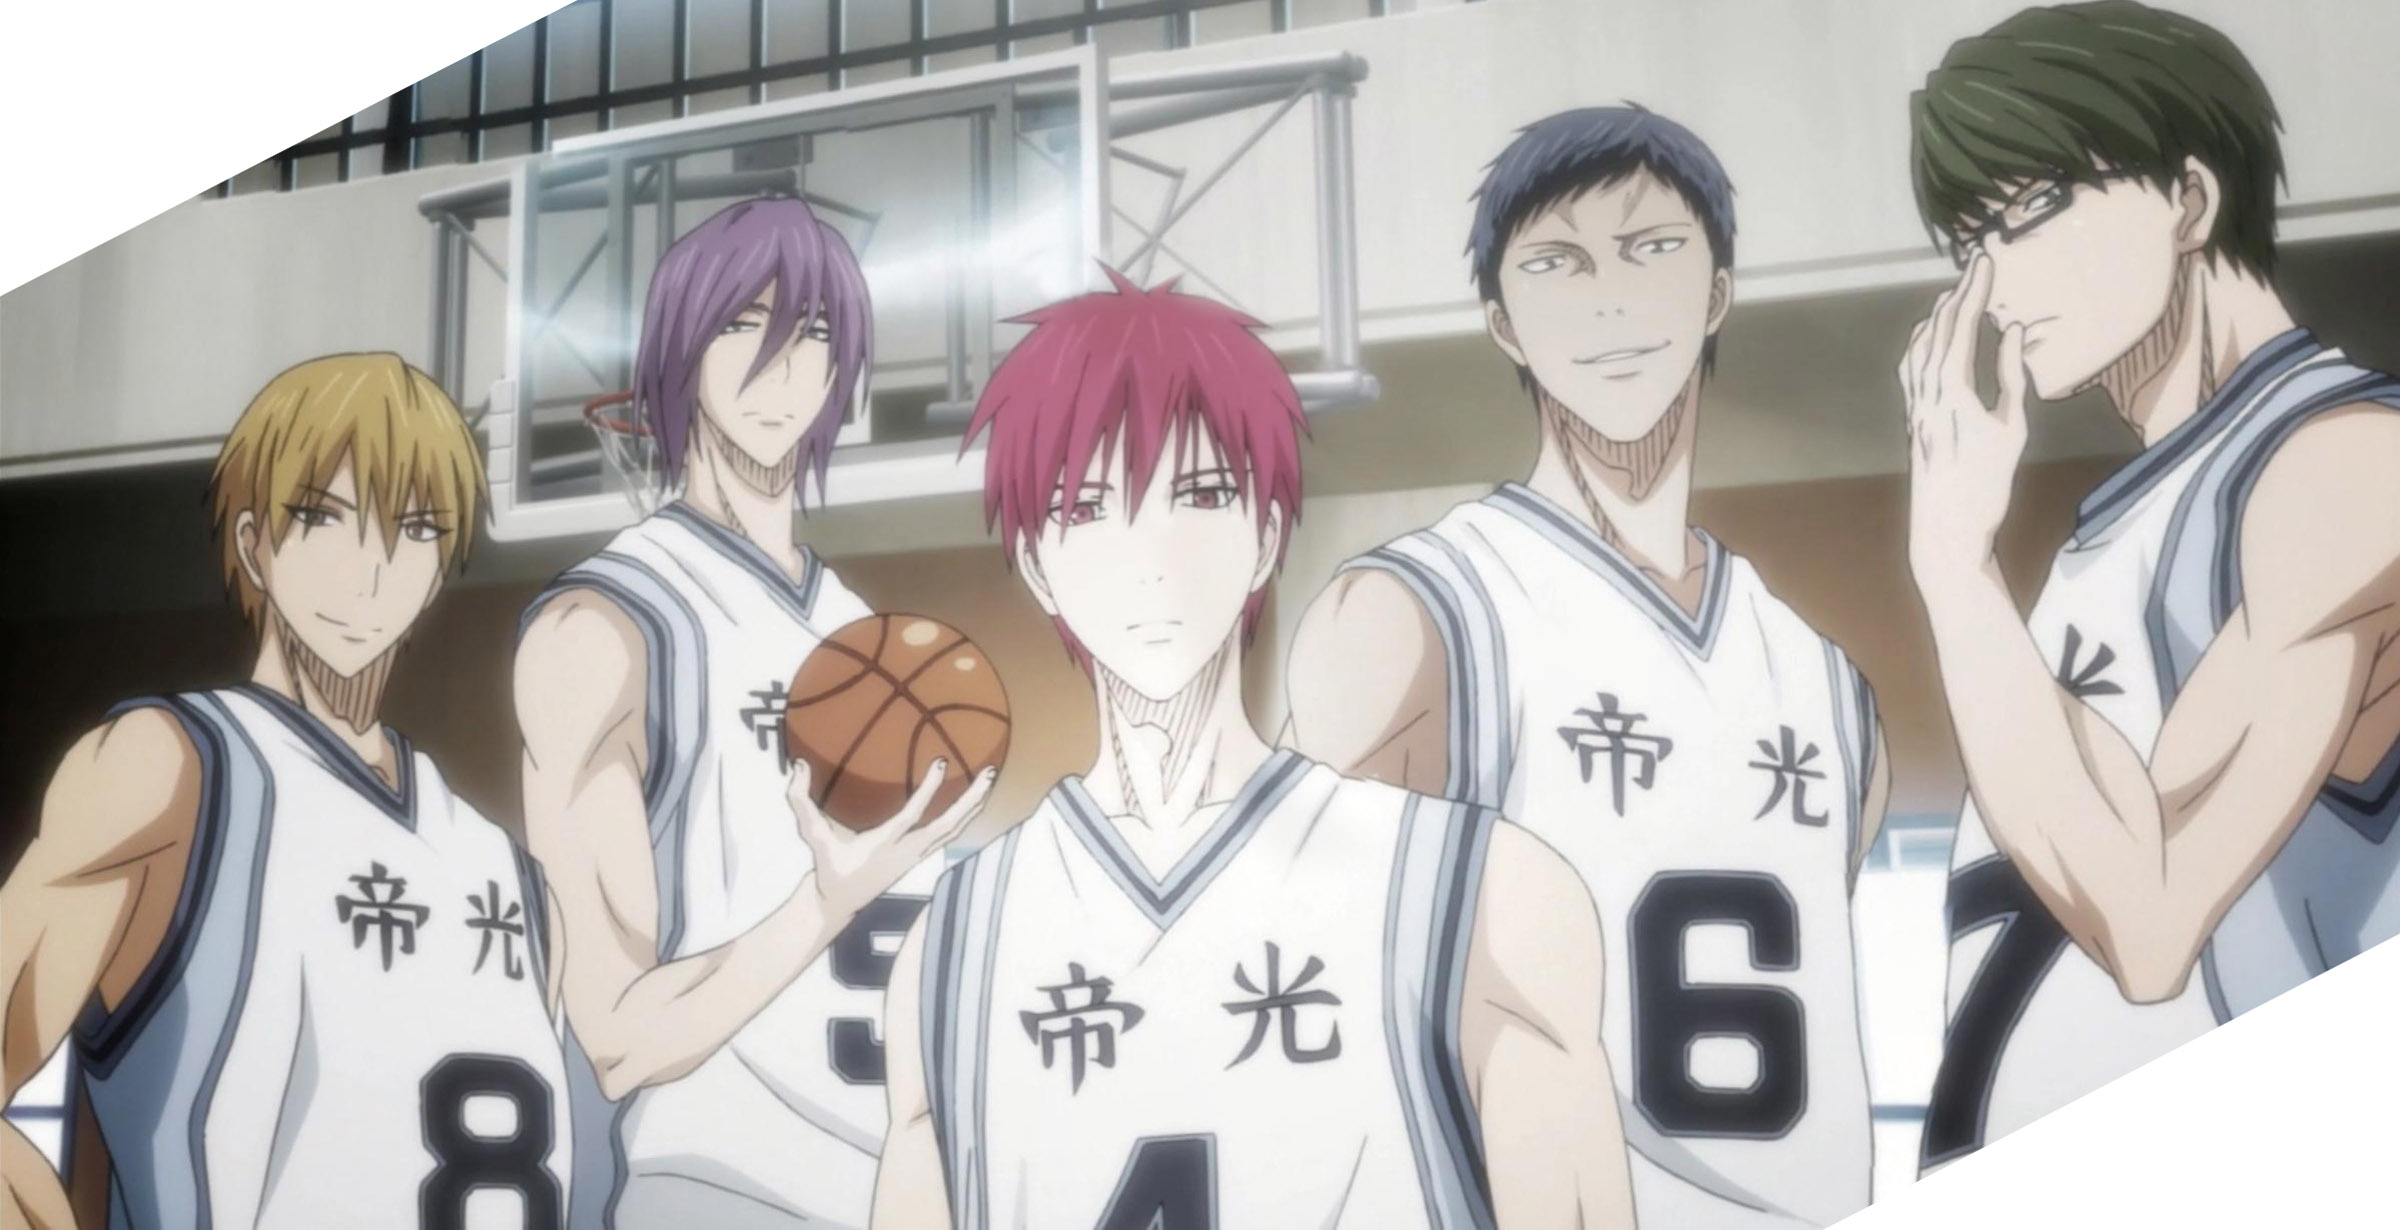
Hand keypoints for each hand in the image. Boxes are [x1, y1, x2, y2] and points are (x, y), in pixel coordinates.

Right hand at [790, 759, 996, 917]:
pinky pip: (949, 834)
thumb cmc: (829, 868)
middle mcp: (908, 852)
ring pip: (955, 831)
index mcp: (884, 845)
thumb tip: (798, 766)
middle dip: (971, 800)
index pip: (912, 816)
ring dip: (973, 807)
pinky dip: (964, 816)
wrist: (839, 904)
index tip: (940, 763)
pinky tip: (973, 800)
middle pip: (949, 826)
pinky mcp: (920, 857)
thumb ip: (800, 801)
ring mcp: (918, 856)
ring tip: (989, 780)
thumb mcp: (812, 837)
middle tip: (989, 773)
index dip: (928, 790)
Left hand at [1899, 252, 2029, 592]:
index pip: (1962, 327)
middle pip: (1939, 331)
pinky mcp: (1913, 420)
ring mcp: (1915, 407)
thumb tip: (2012, 329)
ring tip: (1953, 294)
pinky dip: (1920, 345)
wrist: (1946, 527)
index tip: (1985, 261)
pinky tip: (1929, 340)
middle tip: (1974, 265)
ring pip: (1919, 348)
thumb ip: (2010, 376)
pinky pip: (1911, 370)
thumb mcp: (2010, 428)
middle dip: (1958, 295)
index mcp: (1952, 391)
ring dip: (1937, 317)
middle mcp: (1926, 393)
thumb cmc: (1986, 484)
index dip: (1974, 291)